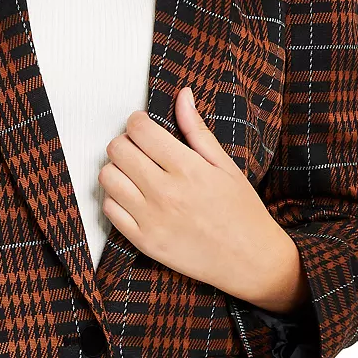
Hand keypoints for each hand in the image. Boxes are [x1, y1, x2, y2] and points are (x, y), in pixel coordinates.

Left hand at [98, 87, 306, 310]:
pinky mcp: (143, 242)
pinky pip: (110, 210)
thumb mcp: (226, 165)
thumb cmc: (242, 212)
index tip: (144, 126)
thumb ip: (197, 130)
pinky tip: (134, 197)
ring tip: (135, 173)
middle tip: (140, 149)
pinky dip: (116, 199)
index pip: (139, 130)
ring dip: (117, 169)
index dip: (137, 121)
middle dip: (126, 142)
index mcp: (187, 168)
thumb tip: (182, 96)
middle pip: (117, 150)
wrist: (250, 261)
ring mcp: (151, 219)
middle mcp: (165, 192)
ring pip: (107, 178)